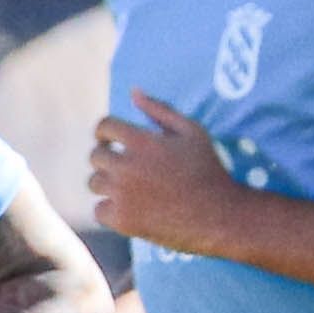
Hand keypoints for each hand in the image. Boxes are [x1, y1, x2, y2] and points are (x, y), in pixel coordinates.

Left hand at [88, 97, 248, 253]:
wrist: (219, 216)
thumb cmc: (207, 169)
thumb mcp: (192, 132)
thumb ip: (160, 110)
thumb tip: (133, 92)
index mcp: (142, 141)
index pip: (103, 126)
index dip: (104, 132)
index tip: (110, 141)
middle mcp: (127, 166)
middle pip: (95, 156)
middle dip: (108, 158)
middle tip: (128, 168)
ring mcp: (122, 194)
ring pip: (94, 183)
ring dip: (109, 184)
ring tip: (134, 188)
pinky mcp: (121, 220)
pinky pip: (98, 210)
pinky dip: (111, 210)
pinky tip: (134, 208)